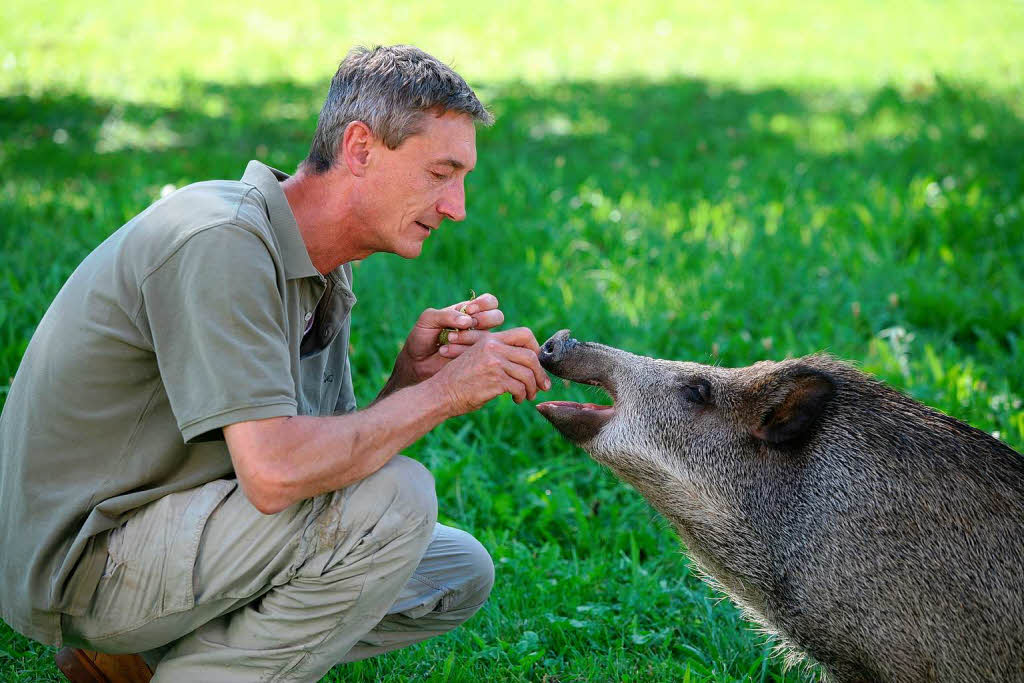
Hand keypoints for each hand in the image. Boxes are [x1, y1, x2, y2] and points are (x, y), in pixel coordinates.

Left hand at [395, 292, 505, 384]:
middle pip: (497, 317)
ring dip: (468, 337)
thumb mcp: (428, 319)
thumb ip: (447, 315)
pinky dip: (462, 351)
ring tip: (448, 340)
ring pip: (489, 337)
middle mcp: (478, 326)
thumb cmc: (422, 336)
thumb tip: (468, 321)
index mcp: (469, 312)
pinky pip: (480, 354)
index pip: (490, 302)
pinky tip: (446, 352)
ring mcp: (478, 344)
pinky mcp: (476, 359)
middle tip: (466, 325)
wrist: (416, 361)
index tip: (469, 310)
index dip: (484, 304)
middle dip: (484, 320)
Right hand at [430, 328, 551, 416]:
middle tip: (542, 385)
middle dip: (540, 373)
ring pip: (528, 373)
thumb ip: (497, 355)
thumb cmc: (458, 380)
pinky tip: (517, 400)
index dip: (536, 349)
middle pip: (531, 356)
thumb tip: (524, 363)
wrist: (440, 393)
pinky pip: (520, 387)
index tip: (538, 364)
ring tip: (528, 396)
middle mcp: (494, 348)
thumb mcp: (476, 358)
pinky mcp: (496, 380)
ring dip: (532, 387)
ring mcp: (495, 363)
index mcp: (490, 340)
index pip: (524, 334)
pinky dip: (522, 395)